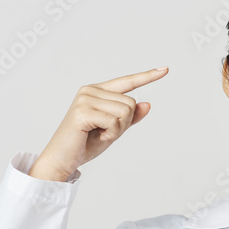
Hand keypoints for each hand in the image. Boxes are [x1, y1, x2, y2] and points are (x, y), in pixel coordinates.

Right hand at [29, 67, 168, 180]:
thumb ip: (129, 117)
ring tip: (98, 133)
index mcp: (97, 91)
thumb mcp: (114, 129)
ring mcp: (85, 99)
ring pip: (125, 112)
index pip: (127, 82)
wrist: (63, 159)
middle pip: (131, 102)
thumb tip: (147, 104)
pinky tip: (95, 136)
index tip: (166, 69)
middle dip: (124, 123)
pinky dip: (110, 134)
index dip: (147, 76)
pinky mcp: (82, 112)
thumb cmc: (86, 144)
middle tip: (104, 132)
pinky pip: (114, 122)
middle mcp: (90, 90)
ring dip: (117, 129)